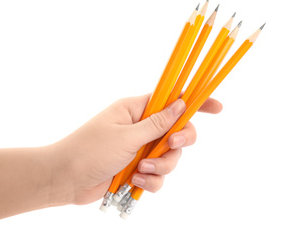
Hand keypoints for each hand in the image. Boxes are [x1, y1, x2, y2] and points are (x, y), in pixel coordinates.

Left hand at [50, 94, 222, 205]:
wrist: (66, 179)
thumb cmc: (89, 150)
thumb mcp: (126, 135)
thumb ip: (157, 123)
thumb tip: (181, 104)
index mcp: (136, 110)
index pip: (171, 100)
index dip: (195, 102)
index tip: (217, 108)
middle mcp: (141, 128)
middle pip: (177, 131)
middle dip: (178, 143)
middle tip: (172, 146)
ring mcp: (140, 149)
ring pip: (170, 157)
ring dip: (160, 166)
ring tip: (140, 170)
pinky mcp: (138, 169)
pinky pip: (158, 175)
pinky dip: (151, 180)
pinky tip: (135, 181)